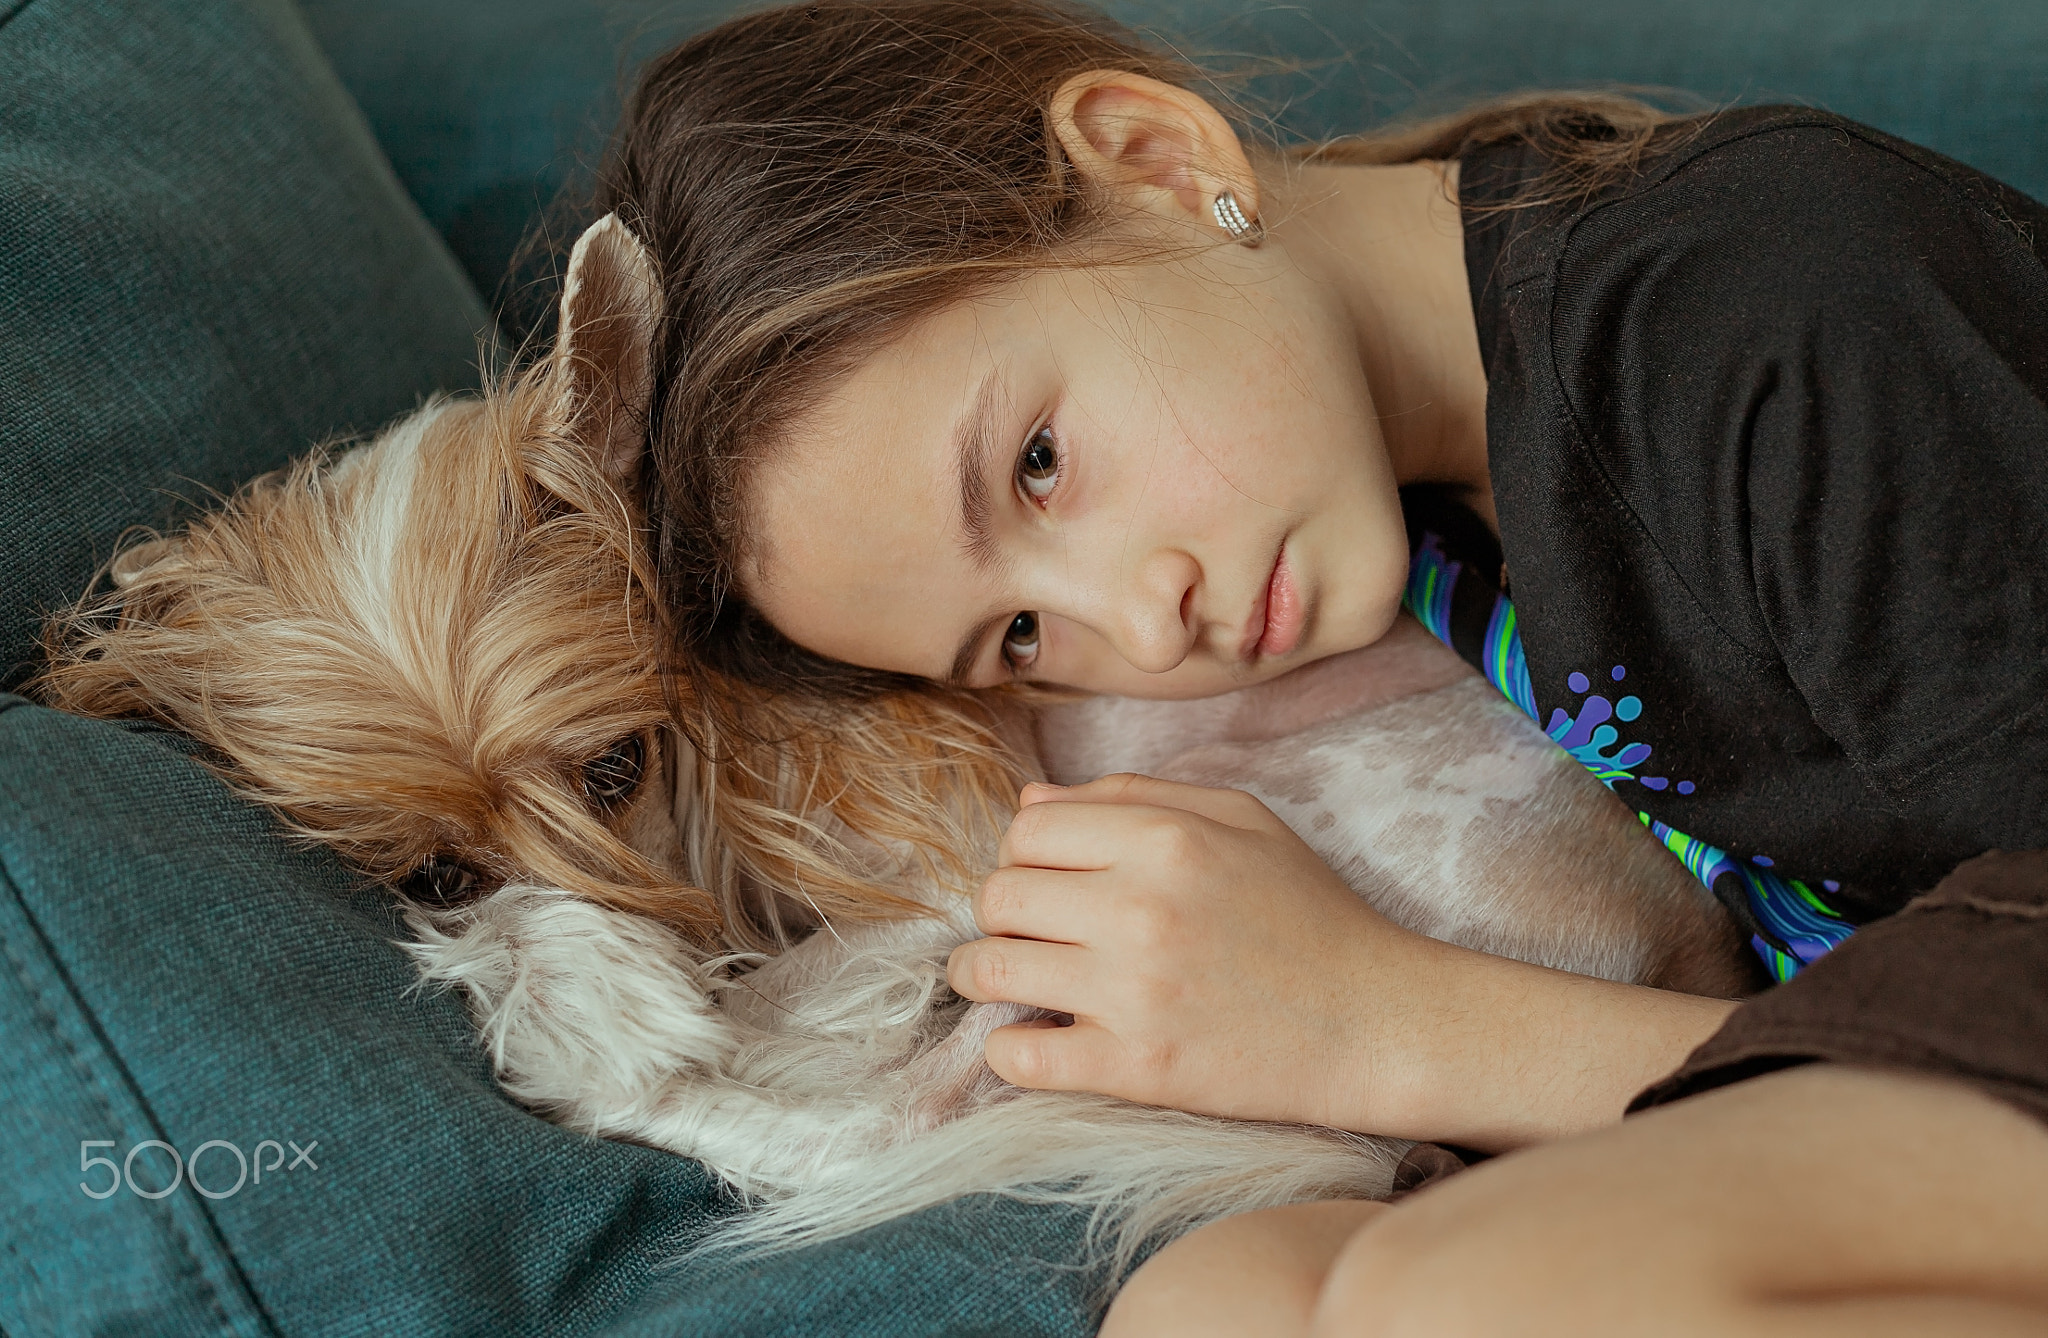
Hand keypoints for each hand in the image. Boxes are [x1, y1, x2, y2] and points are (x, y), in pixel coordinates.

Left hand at [948, 772, 1430, 1131]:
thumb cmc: (1309, 914)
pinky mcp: (1137, 1070)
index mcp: (1165, 839)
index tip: (1046, 880)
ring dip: (981, 975)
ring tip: (1007, 980)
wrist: (1376, 1022)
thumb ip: (1133, 797)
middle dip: (1001, 913)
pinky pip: (1018, 1059)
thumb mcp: (1242, 821)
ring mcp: (1133, 994)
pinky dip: (1007, 1051)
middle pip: (996, 897)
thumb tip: (1030, 803)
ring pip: (988, 971)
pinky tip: (1032, 1039)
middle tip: (1028, 931)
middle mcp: (1140, 909)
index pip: (1025, 831)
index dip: (1024, 854)